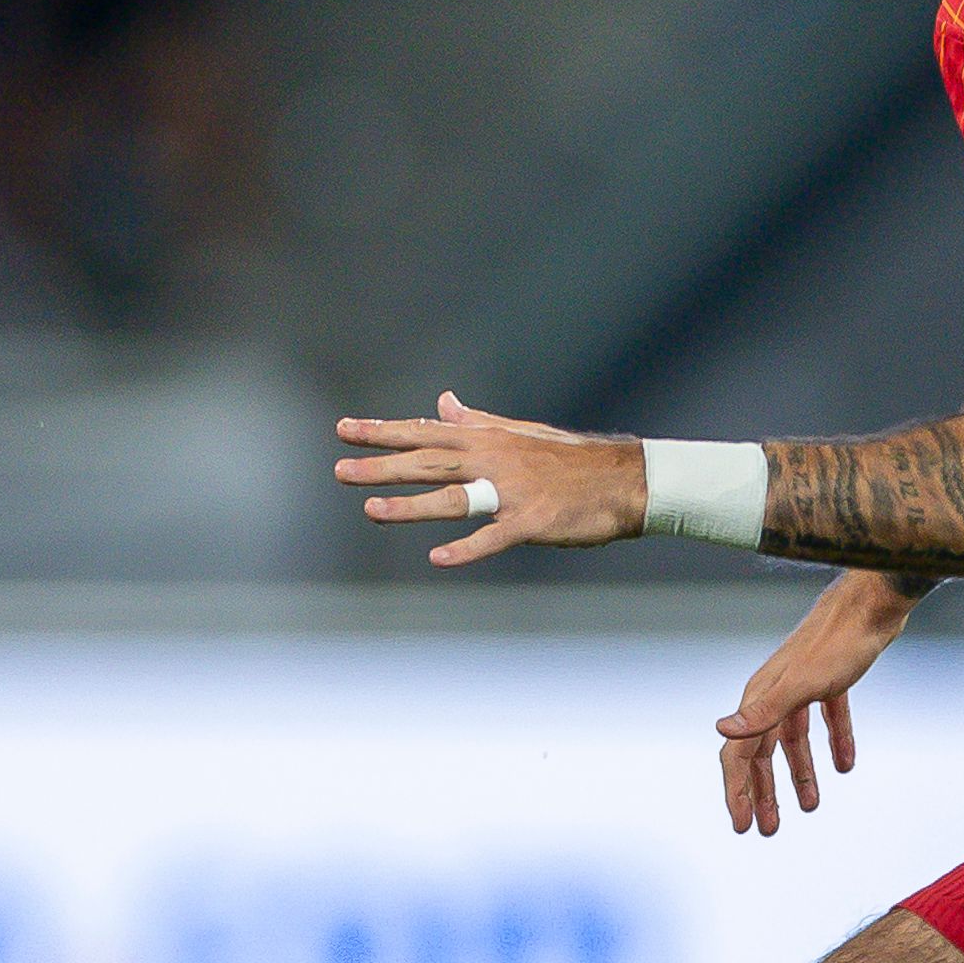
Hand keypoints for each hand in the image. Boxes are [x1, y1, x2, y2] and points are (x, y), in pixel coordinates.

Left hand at [334, 393, 645, 566]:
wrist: (623, 479)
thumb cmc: (569, 458)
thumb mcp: (519, 433)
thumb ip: (476, 421)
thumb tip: (443, 404)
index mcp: (487, 438)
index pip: (423, 432)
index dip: (382, 431)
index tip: (344, 429)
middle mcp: (492, 460)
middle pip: (427, 463)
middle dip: (381, 466)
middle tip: (341, 471)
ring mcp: (510, 492)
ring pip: (452, 497)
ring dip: (410, 505)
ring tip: (372, 510)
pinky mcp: (531, 522)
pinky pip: (493, 537)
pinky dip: (466, 548)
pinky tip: (438, 558)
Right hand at [720, 573, 918, 835]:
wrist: (873, 604)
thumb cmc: (837, 643)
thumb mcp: (802, 684)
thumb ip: (763, 711)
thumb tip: (721, 730)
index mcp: (761, 696)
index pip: (739, 753)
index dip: (738, 791)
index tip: (743, 826)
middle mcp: (775, 693)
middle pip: (763, 752)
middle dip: (764, 792)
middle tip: (769, 829)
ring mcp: (803, 686)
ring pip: (794, 739)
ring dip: (799, 773)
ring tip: (810, 806)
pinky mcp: (831, 680)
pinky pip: (827, 719)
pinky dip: (834, 742)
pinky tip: (846, 765)